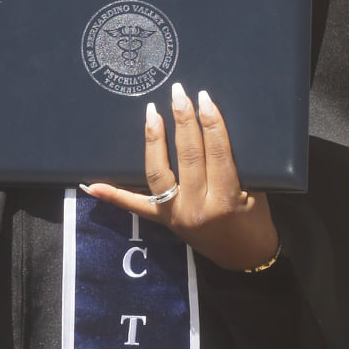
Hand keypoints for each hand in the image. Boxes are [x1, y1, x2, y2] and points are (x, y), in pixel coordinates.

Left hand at [85, 83, 279, 271]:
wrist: (244, 257)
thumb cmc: (255, 220)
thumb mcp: (257, 191)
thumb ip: (239, 163)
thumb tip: (216, 125)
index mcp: (225, 199)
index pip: (216, 152)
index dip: (211, 122)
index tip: (204, 97)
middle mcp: (196, 207)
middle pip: (188, 156)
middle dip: (183, 119)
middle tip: (179, 92)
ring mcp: (174, 215)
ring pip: (158, 173)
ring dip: (154, 140)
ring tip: (152, 112)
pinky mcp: (162, 221)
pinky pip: (135, 205)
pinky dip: (113, 195)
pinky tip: (90, 185)